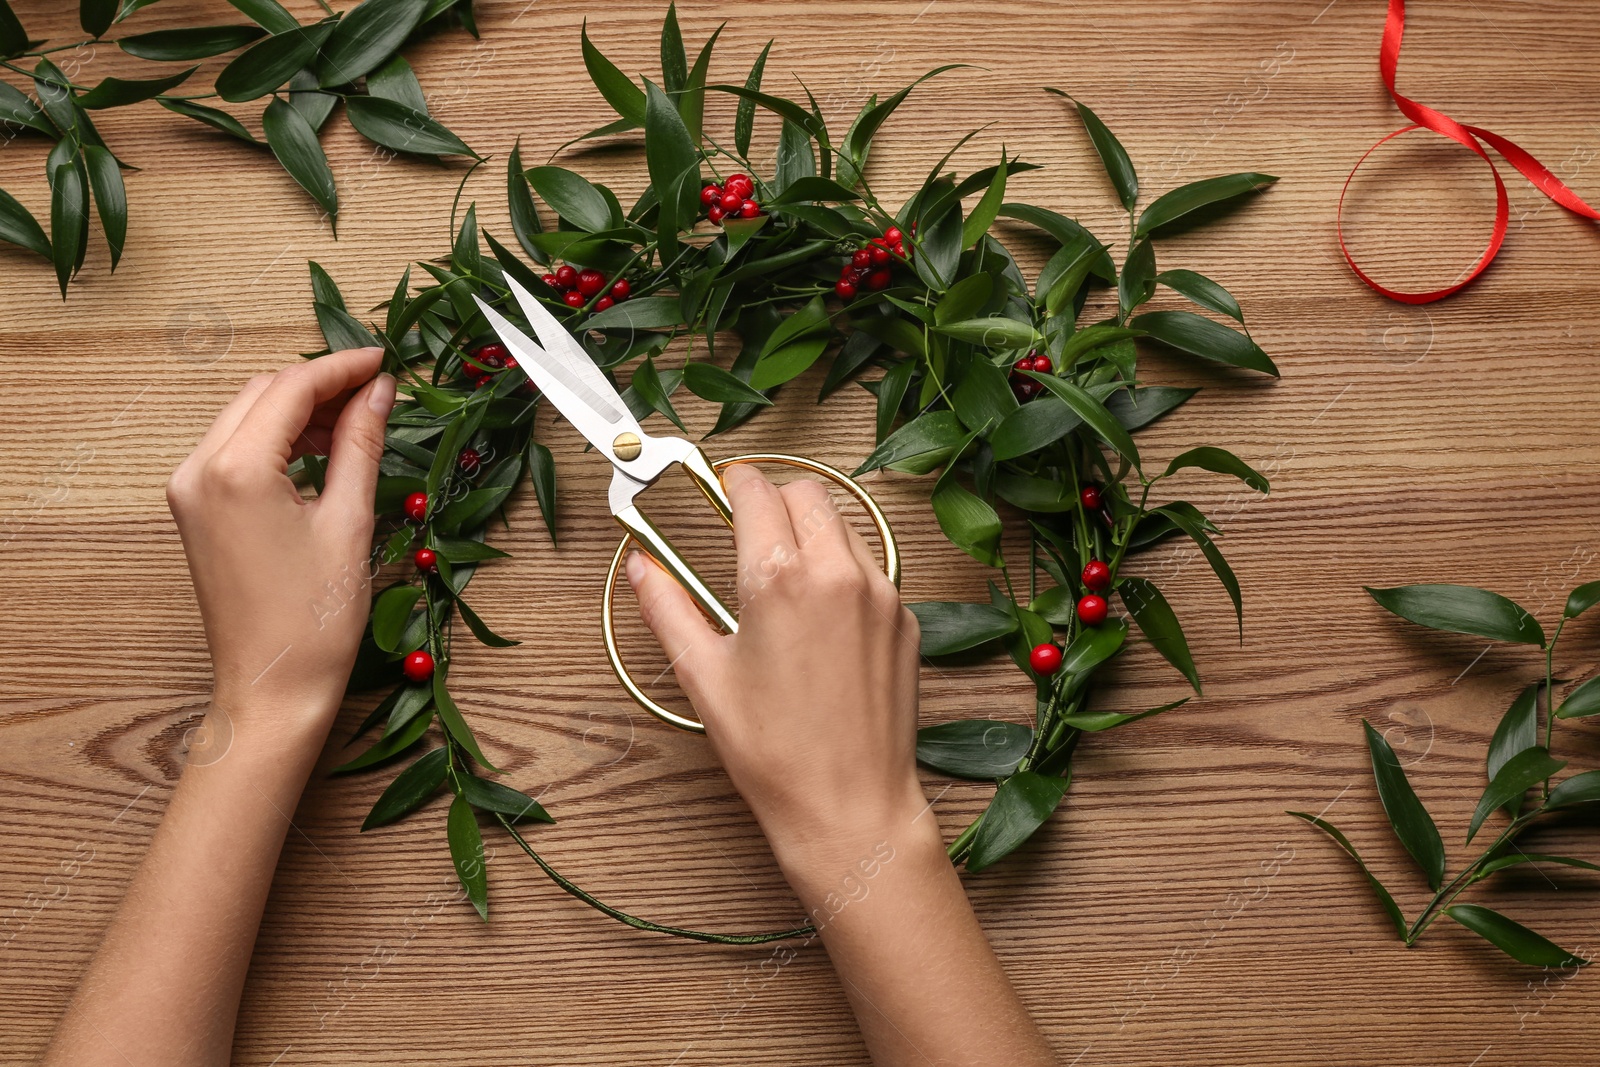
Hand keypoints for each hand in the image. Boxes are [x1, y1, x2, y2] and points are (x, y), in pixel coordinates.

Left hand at [165, 347, 393, 744]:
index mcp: (234, 470)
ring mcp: (189, 491)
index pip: (290, 388)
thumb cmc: (315, 619)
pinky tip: (323, 450)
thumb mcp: (350, 522)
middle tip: (378, 388)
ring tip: (359, 420)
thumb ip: (360, 444)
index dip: (342, 368)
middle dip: (320, 384)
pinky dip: (279, 440)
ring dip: (300, 410)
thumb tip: (379, 392)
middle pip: (263, 394)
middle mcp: (198, 471)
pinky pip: (237, 450)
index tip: (386, 362)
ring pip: (247, 418)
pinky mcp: (196, 511)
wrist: (272, 689)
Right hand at [626, 464, 933, 886]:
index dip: (733, 481)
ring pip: (846, 525)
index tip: (723, 487)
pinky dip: (844, 570)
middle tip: (750, 525)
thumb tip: (642, 569)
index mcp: (779, 579)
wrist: (850, 806)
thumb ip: (667, 609)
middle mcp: (837, 574)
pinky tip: (819, 615)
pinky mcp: (905, 621)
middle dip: (775, 497)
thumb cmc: (776, 754)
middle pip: (808, 492)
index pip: (756, 491)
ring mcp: (881, 596)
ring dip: (812, 529)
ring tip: (783, 573)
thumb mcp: (704, 677)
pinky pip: (873, 569)